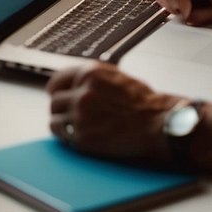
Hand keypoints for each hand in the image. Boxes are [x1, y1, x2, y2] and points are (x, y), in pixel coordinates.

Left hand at [46, 62, 178, 160]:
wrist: (156, 123)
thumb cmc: (142, 102)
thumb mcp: (115, 77)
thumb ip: (91, 79)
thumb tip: (72, 84)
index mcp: (90, 73)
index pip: (58, 80)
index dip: (56, 89)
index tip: (56, 94)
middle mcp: (83, 92)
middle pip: (54, 102)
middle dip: (61, 108)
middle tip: (70, 114)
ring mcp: (81, 115)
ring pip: (54, 120)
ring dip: (62, 124)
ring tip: (75, 126)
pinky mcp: (83, 137)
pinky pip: (63, 136)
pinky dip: (68, 137)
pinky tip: (80, 135)